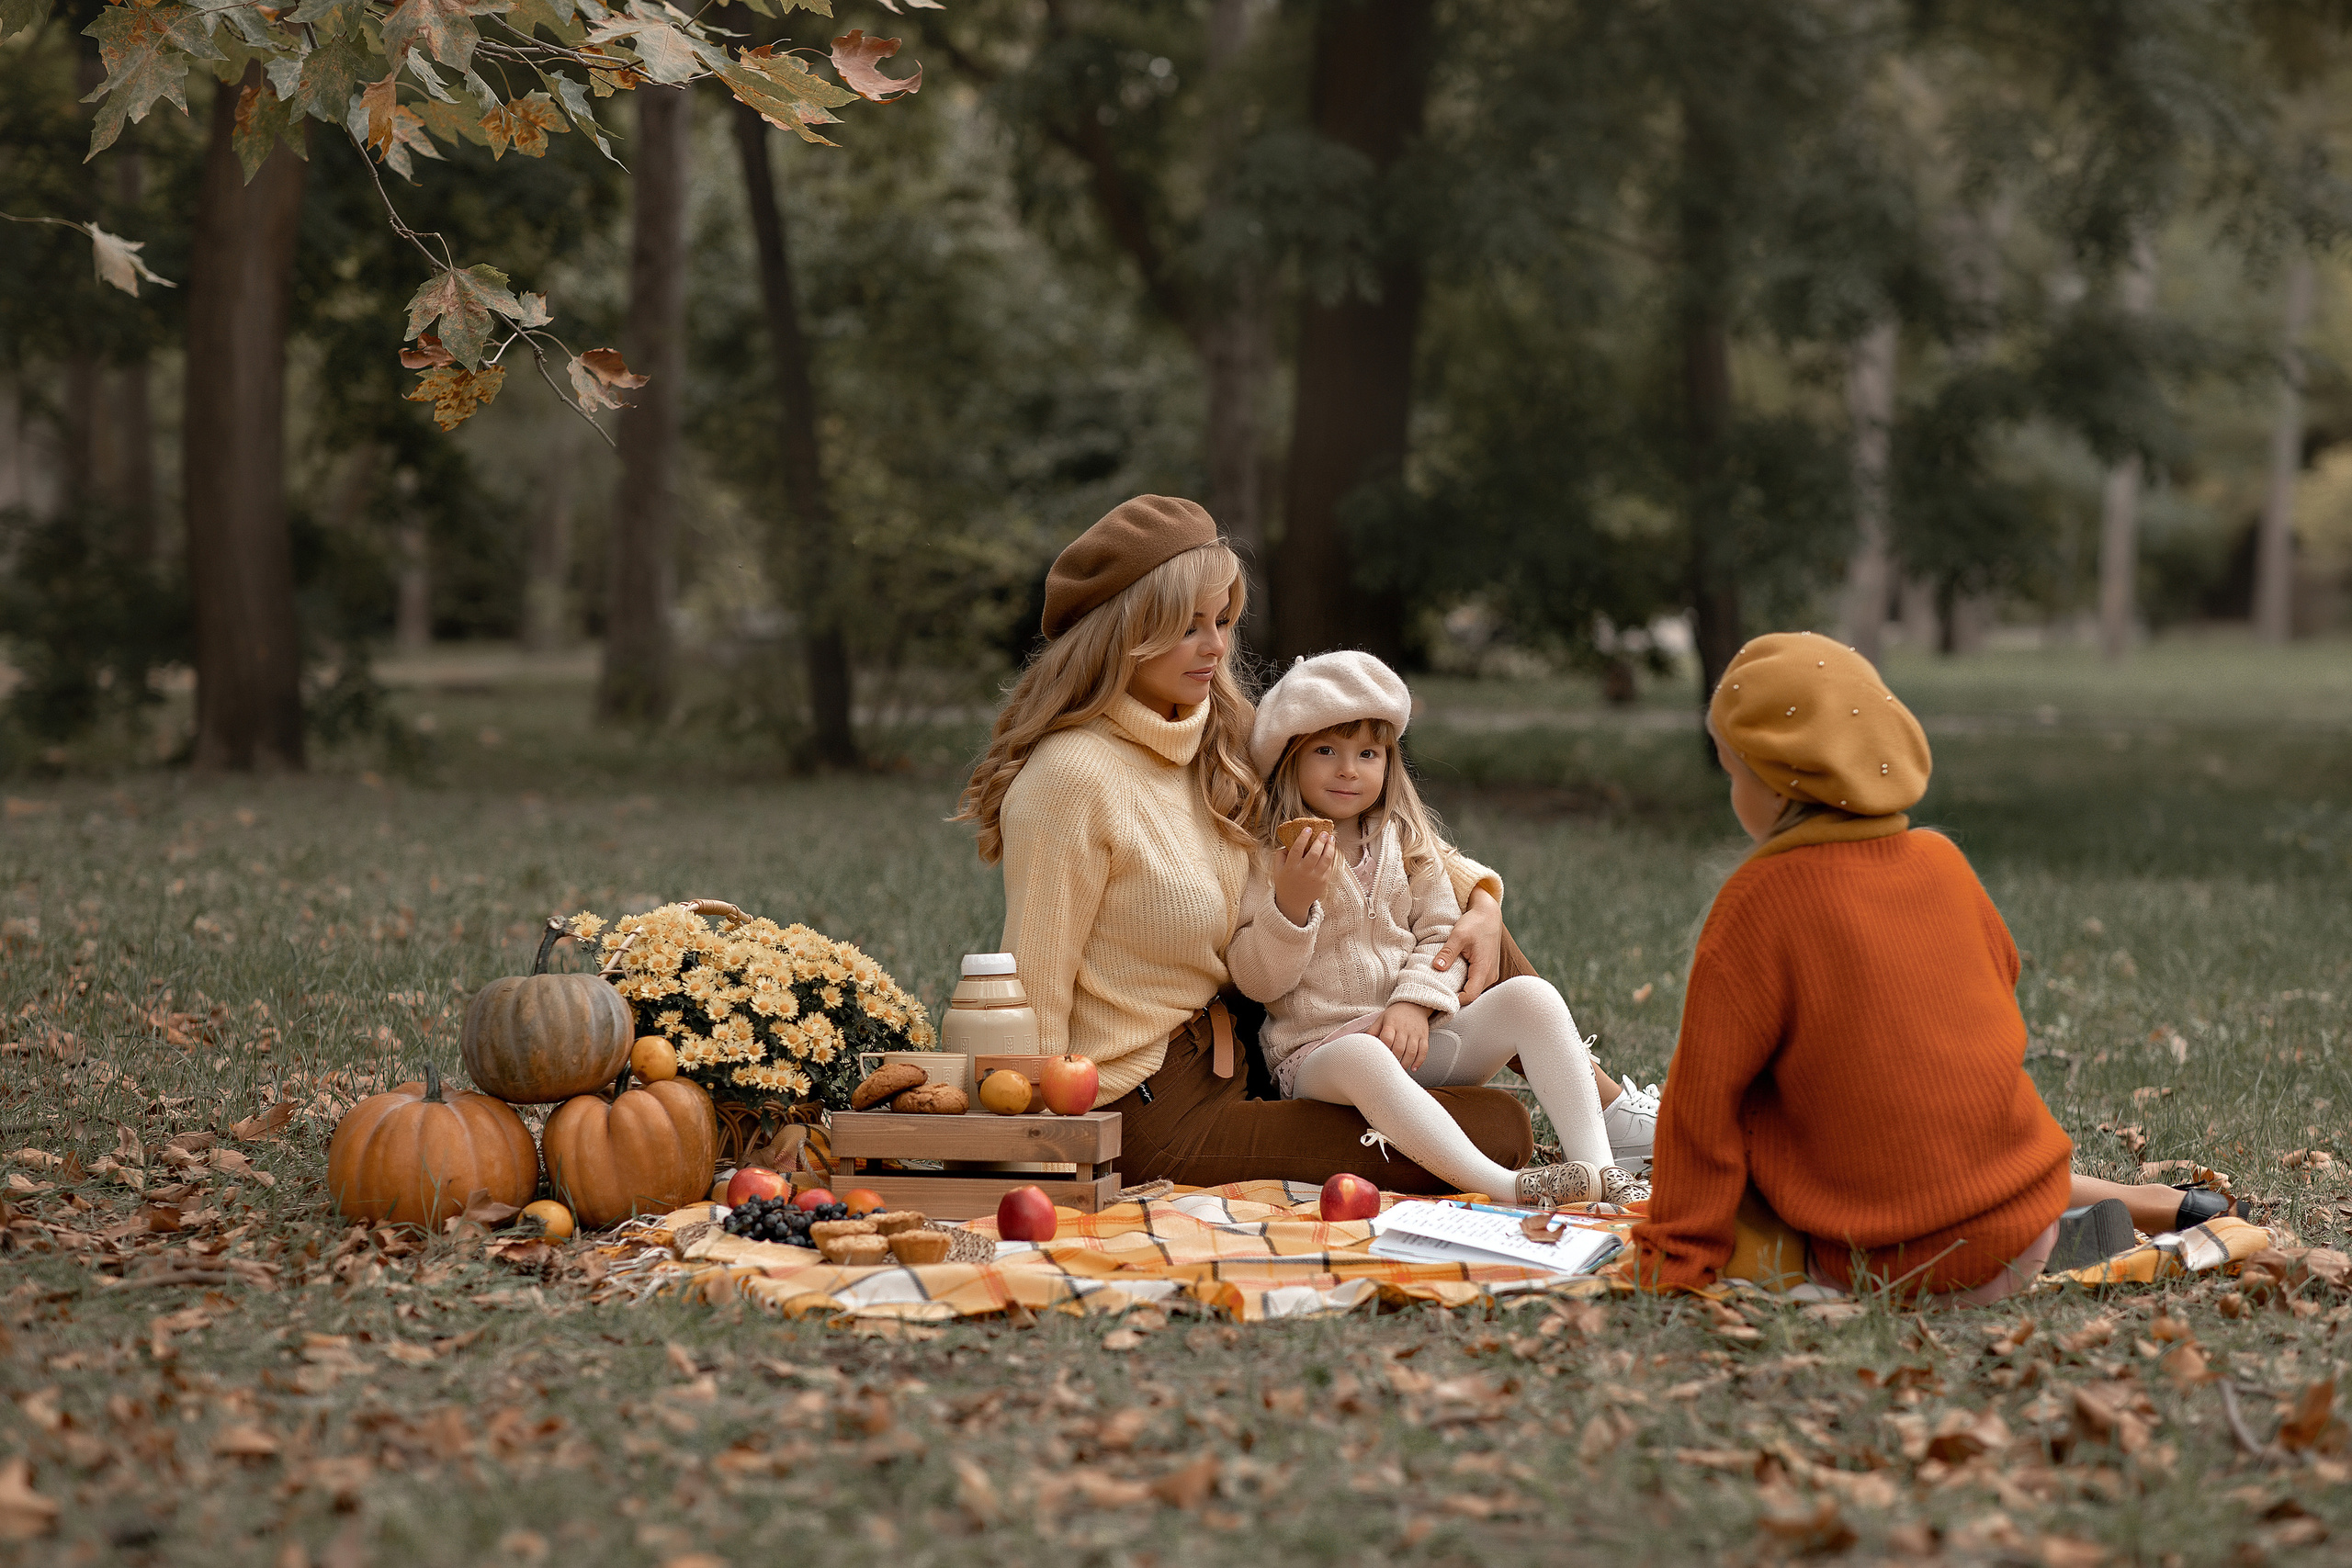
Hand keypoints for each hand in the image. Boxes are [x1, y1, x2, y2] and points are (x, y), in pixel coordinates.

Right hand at [1271, 827, 1334, 925]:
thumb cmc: (1285, 883)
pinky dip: (1331, 856)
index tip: (1308, 829)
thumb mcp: (1278, 869)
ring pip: (1326, 859)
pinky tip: (1331, 849)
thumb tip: (1288, 841)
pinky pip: (1329, 866)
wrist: (1293, 902)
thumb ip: (1280, 854)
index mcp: (1291, 867)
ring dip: (1330, 847)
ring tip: (1331, 838)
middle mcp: (1304, 872)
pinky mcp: (1323, 881)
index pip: (1297, 849)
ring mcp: (1315, 877)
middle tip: (1323, 832)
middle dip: (1320, 840)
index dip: (1303, 837)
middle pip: (1314, 853)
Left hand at [1372, 1002, 1431, 1072]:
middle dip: (1394, 1060)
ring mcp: (1415, 1033)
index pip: (1387, 1038)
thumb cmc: (1395, 1015)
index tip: (1381, 1058)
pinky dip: (1419, 1061)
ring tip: (1400, 1069)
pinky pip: (1423, 1050)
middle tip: (1389, 1067)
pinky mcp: (1424, 1036)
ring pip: (1411, 1051)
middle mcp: (1404, 1028)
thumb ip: (1372, 1031)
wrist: (1414, 1004)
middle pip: (1399, 1047)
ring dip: (1405, 1063)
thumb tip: (1361, 1043)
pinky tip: (1413, 1068)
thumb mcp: (1381, 1019)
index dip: (1383, 1050)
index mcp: (1391, 1024)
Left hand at [1436, 888, 1502, 1003]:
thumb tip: (1437, 967)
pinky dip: (1464, 983)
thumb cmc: (1475, 923)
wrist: (1489, 914)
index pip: (1470, 996)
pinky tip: (1452, 977)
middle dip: (1455, 996)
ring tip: (1443, 984)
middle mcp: (1490, 975)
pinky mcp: (1488, 971)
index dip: (1455, 1000)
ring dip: (1459, 989)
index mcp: (1484, 969)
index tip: (1439, 996)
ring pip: (1473, 990)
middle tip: (1436, 992)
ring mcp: (1490, 974)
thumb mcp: (1459, 935)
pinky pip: (1475, 983)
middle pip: (1472, 996)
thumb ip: (1448, 952)